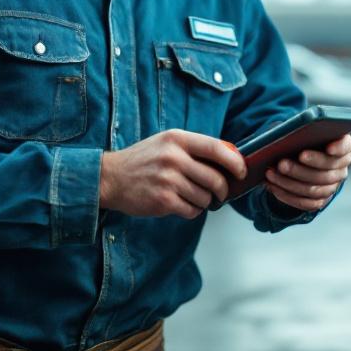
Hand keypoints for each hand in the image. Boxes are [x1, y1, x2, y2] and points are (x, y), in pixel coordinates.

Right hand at [99, 130, 246, 218]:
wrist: (110, 178)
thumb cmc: (142, 160)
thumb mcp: (166, 143)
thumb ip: (194, 148)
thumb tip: (230, 157)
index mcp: (177, 139)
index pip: (217, 148)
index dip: (235, 162)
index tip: (241, 171)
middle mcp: (173, 157)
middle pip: (215, 178)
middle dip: (222, 190)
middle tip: (220, 193)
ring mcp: (168, 179)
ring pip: (205, 197)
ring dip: (205, 201)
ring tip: (193, 197)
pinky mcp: (163, 200)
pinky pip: (192, 210)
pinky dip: (192, 211)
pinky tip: (183, 205)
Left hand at [264, 133, 350, 211]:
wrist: (300, 158)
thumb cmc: (301, 139)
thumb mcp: (301, 132)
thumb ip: (299, 131)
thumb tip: (282, 136)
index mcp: (341, 146)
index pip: (345, 146)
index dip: (339, 148)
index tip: (328, 147)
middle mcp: (341, 168)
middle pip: (326, 172)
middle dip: (302, 169)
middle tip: (282, 163)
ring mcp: (332, 186)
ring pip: (314, 190)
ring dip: (290, 183)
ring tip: (271, 173)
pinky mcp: (321, 200)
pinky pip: (306, 203)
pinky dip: (287, 195)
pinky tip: (273, 186)